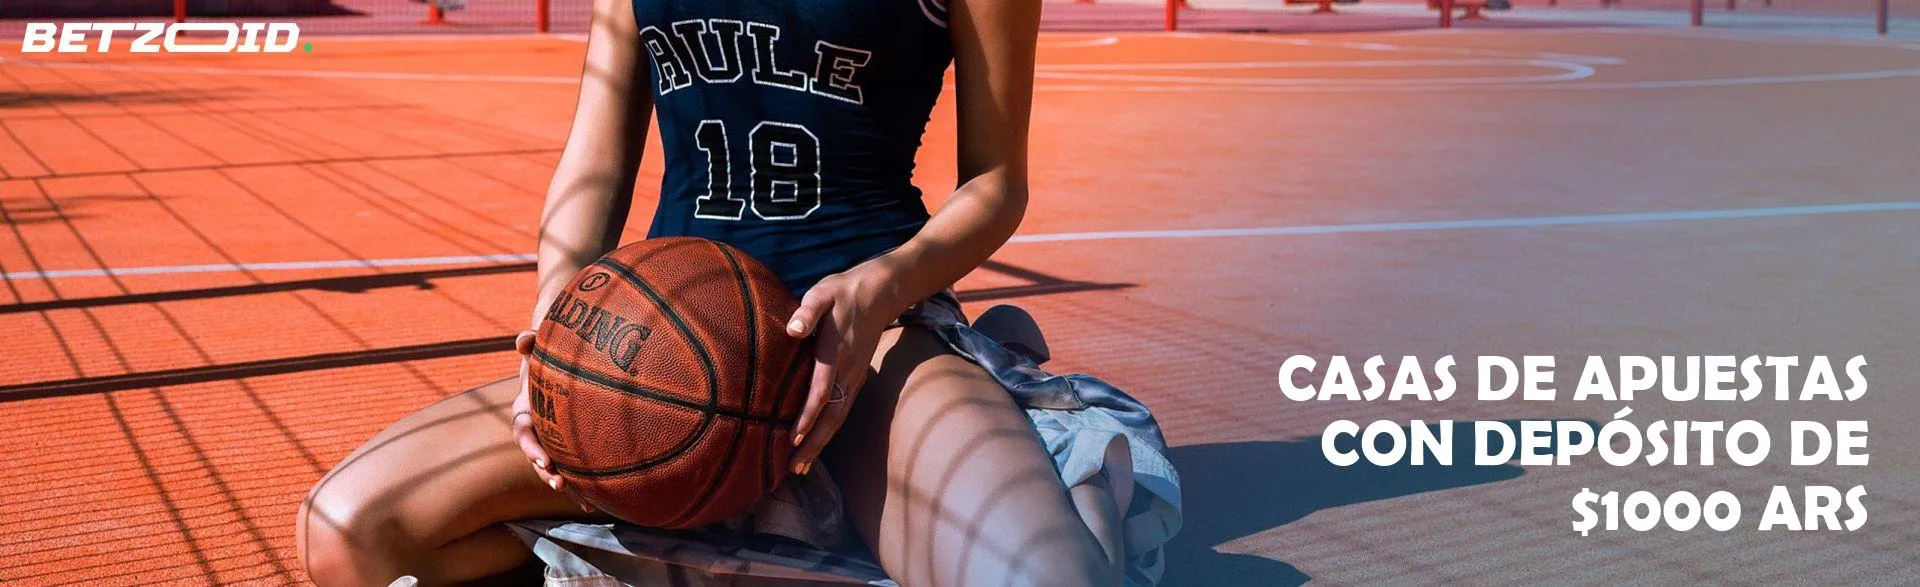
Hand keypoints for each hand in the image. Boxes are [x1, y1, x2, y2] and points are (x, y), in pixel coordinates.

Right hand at [510, 329, 594, 512]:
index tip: (543, 458)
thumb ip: (530, 343)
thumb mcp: (538, 348)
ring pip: (555, 466)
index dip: (530, 447)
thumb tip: (524, 338)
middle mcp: (536, 429)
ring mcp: (551, 438)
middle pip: (536, 456)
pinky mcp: (568, 444)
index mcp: (525, 410)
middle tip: (557, 483)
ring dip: (565, 484)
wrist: (557, 362)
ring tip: (582, 500)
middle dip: (545, 472)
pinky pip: (573, 467)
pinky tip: (598, 501)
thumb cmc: (547, 354)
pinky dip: (583, 485)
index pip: (523, 432)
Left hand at [784, 261, 904, 475]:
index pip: (821, 390)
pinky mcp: (856, 378)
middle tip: (795, 469)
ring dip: (821, 443)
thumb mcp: (822, 293)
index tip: (793, 437)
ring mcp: (855, 378)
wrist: (881, 292)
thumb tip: (792, 330)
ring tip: (802, 467)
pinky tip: (816, 442)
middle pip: (832, 415)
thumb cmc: (843, 292)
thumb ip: (807, 311)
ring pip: (838, 418)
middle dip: (814, 443)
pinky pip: (842, 411)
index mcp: (836, 352)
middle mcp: (848, 372)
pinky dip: (829, 431)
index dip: (807, 415)